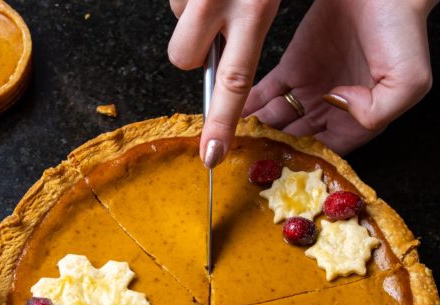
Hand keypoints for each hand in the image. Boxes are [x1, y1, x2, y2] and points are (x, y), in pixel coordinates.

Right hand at [168, 0, 280, 166]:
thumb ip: (263, 22)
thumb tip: (241, 59)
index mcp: (256, 8)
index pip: (234, 81)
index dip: (220, 123)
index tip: (211, 155)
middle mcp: (218, 1)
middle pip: (185, 59)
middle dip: (194, 51)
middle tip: (217, 26)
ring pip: (178, 26)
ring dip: (194, 13)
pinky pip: (175, 2)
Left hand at [244, 0, 436, 153]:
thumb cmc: (403, 29)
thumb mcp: (410, 81)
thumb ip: (378, 110)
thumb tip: (340, 108)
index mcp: (361, 118)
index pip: (327, 152)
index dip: (305, 161)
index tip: (283, 166)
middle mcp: (333, 108)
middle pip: (296, 140)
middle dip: (274, 150)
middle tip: (250, 161)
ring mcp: (311, 87)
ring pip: (277, 120)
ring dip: (258, 132)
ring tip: (238, 142)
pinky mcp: (293, 65)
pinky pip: (266, 92)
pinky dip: (249, 105)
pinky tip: (235, 116)